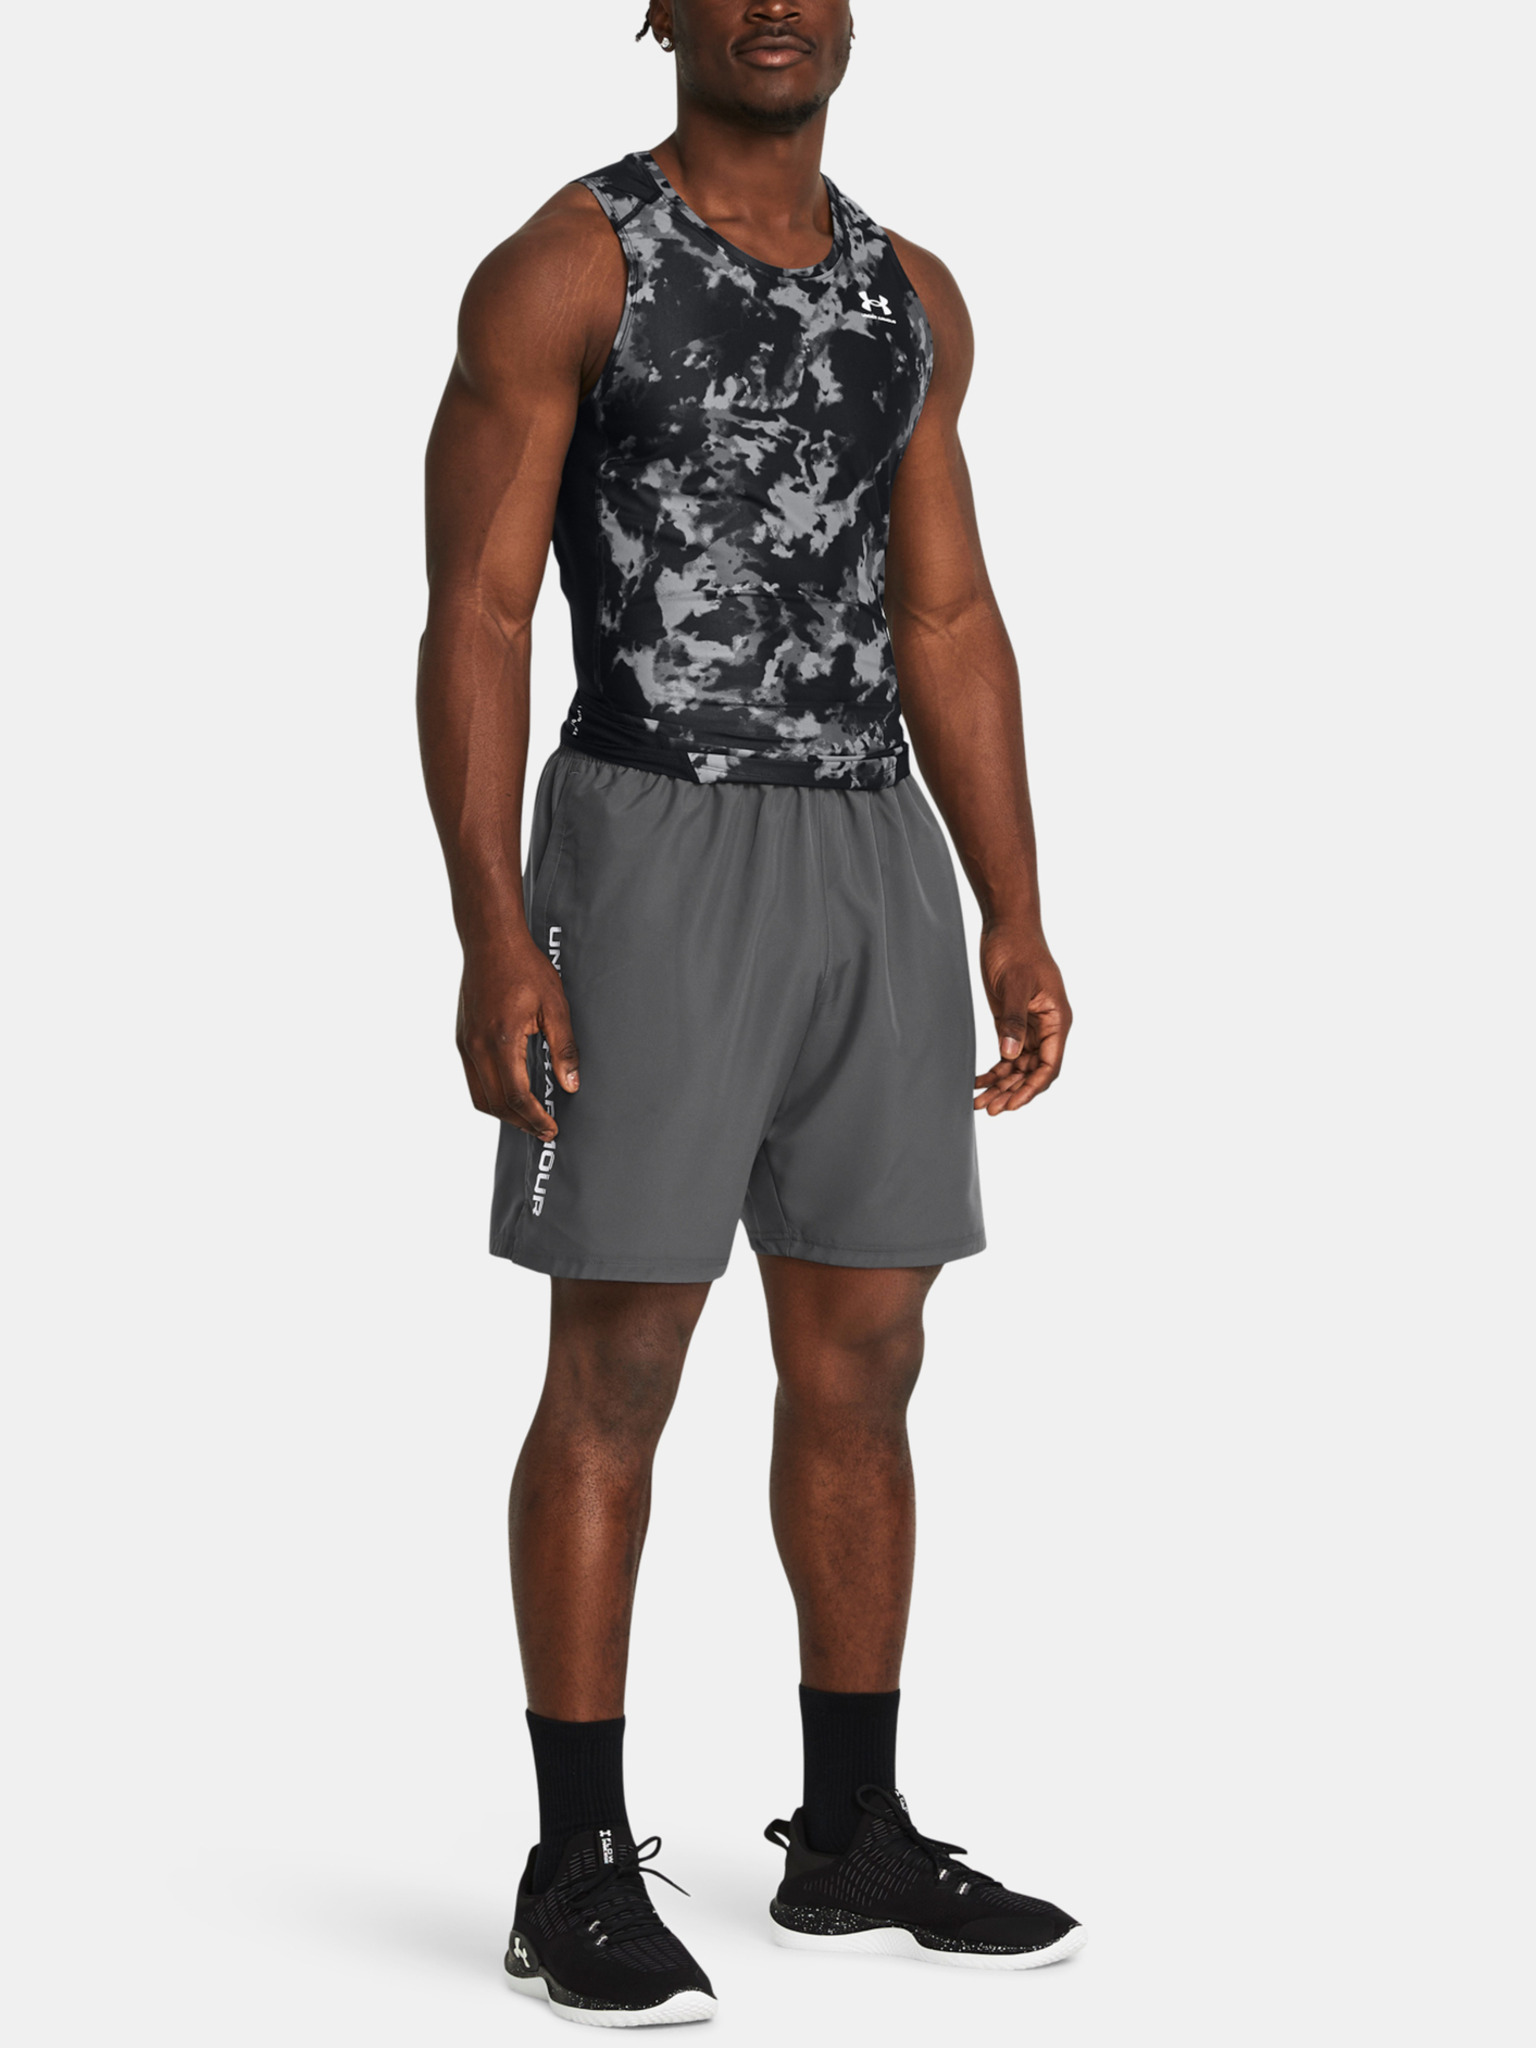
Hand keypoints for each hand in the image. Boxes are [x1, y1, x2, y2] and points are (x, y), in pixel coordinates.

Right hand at [456, 937, 578, 1138]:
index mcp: (501, 1040)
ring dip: (503, 1112)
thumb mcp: (555, 1006)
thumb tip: (570, 1084)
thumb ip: (563, 1048)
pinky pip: (472, 1079)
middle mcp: (477, 1047)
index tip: (551, 1128)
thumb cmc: (524, 967)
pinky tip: (510, 1092)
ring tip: (528, 1116)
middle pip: (494, 1104)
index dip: (535, 1118)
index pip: (516, 1097)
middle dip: (520, 1122)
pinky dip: (490, 1094)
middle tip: (543, 1129)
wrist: (490, 941)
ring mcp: (465, 1043)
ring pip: (479, 1096)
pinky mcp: (461, 1038)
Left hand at [974, 925, 1071, 1114]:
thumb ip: (1013, 1020)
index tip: (1012, 1104)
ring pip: (1018, 1067)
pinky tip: (977, 1081)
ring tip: (979, 1103)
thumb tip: (1010, 1056)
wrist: (1007, 925)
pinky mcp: (1013, 1022)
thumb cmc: (1017, 949)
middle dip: (1012, 1092)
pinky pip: (1007, 1053)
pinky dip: (994, 1069)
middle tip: (989, 1109)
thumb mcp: (1014, 984)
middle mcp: (1047, 1027)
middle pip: (1032, 1072)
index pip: (1050, 1065)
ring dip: (1001, 1085)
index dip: (1032, 1088)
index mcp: (1057, 1019)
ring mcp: (1030, 1026)